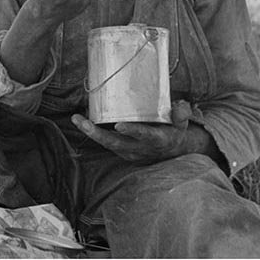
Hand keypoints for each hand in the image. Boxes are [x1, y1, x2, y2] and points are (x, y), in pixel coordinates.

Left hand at [71, 100, 194, 163]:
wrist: (172, 153)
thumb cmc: (175, 132)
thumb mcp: (183, 123)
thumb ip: (181, 113)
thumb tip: (178, 106)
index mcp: (157, 140)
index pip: (144, 136)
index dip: (132, 131)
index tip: (119, 125)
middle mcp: (140, 148)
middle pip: (116, 143)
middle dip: (97, 133)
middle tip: (82, 122)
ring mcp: (129, 151)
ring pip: (108, 143)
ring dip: (91, 132)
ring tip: (76, 119)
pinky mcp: (122, 150)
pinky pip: (106, 142)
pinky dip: (94, 132)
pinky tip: (83, 120)